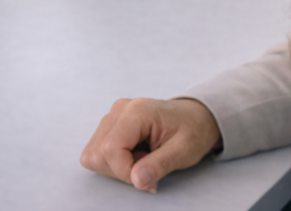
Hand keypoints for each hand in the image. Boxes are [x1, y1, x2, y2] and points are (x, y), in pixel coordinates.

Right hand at [80, 98, 221, 192]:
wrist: (195, 117)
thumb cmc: (193, 131)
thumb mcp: (184, 150)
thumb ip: (160, 165)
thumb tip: (136, 180)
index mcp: (137, 111)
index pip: (110, 150)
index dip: (125, 172)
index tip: (149, 178)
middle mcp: (119, 109)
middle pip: (98, 154)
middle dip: (122, 170)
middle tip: (149, 165)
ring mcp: (112, 116)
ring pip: (94, 155)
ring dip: (117, 167)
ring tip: (144, 158)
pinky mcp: (110, 125)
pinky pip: (97, 153)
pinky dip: (114, 163)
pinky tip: (136, 155)